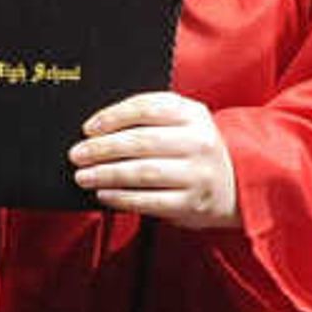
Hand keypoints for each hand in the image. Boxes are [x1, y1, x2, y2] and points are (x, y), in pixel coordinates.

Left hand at [72, 90, 238, 229]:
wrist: (235, 185)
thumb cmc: (194, 150)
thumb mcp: (184, 123)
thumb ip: (151, 117)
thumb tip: (99, 127)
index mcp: (194, 114)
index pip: (147, 107)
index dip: (113, 116)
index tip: (88, 128)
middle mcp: (199, 142)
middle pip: (141, 141)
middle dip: (102, 148)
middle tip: (77, 154)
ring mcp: (197, 174)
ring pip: (143, 172)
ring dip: (107, 174)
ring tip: (83, 176)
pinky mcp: (192, 203)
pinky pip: (150, 200)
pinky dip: (122, 197)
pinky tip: (103, 194)